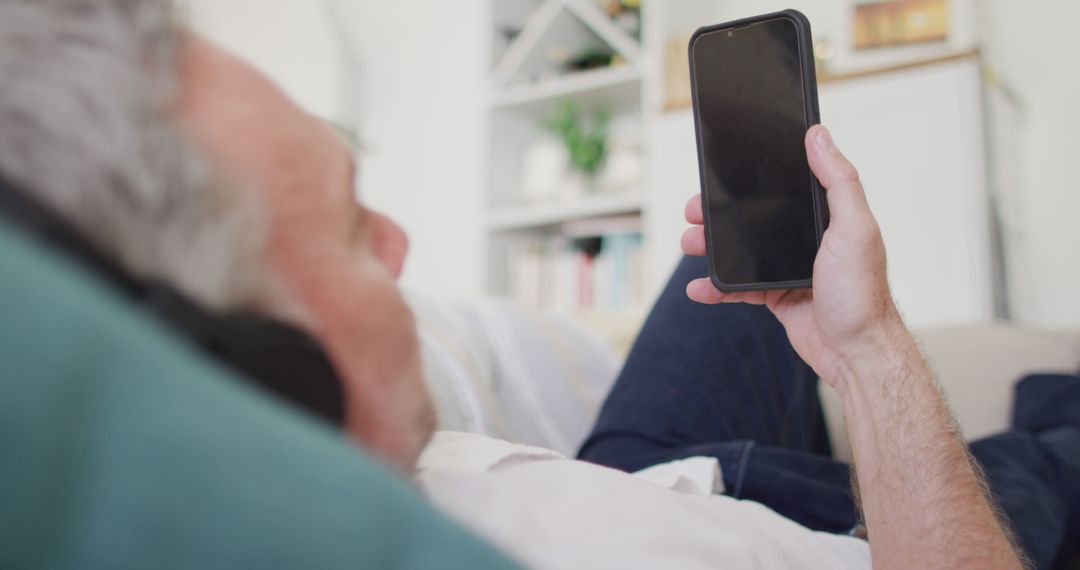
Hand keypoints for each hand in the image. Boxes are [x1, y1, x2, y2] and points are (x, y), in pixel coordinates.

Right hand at [681, 125, 903, 389]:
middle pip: (753, 218)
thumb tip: (819, 136)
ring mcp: (789, 268)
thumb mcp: (854, 228)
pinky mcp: (776, 297)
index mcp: (826, 217)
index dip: (753, 179)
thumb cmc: (862, 293)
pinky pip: (738, 287)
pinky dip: (715, 287)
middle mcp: (807, 240)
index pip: (785, 187)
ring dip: (710, 247)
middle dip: (719, 214)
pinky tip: (699, 287)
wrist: (855, 352)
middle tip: (695, 211)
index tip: (725, 172)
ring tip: (689, 243)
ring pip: (740, 251)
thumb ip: (839, 181)